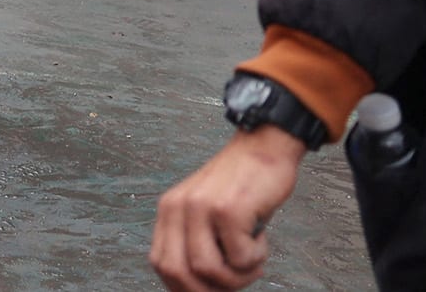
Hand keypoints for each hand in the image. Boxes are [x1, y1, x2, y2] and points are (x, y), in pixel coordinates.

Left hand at [148, 129, 304, 291]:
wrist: (264, 147)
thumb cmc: (241, 186)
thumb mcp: (205, 212)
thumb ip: (195, 240)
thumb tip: (198, 286)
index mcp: (169, 210)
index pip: (162, 264)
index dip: (184, 287)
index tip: (210, 289)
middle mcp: (178, 207)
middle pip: (178, 272)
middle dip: (210, 290)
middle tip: (235, 280)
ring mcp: (201, 207)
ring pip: (208, 270)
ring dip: (238, 277)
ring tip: (252, 260)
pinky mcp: (228, 209)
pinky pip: (240, 258)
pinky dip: (256, 259)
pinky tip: (260, 240)